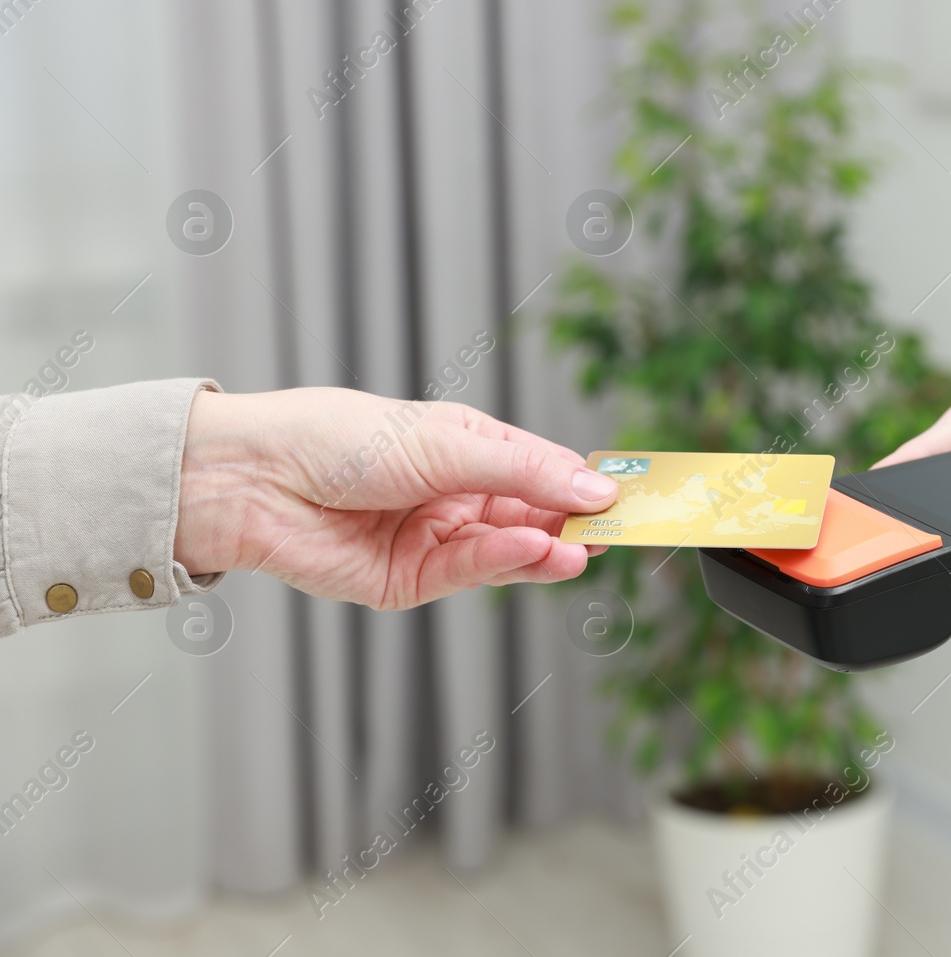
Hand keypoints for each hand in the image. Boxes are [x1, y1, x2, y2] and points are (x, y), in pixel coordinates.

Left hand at [172, 388, 617, 609]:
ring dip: (545, 549)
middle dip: (572, 524)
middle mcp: (454, 497)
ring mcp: (433, 540)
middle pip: (531, 516)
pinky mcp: (409, 582)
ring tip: (581, 549)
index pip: (541, 470)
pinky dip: (503, 564)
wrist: (254, 481)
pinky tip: (533, 552)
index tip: (625, 495)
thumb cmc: (336, 438)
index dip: (582, 483)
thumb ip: (521, 471)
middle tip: (616, 532)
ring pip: (507, 551)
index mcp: (466, 449)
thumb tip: (592, 488)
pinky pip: (468, 574)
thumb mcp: (444, 442)